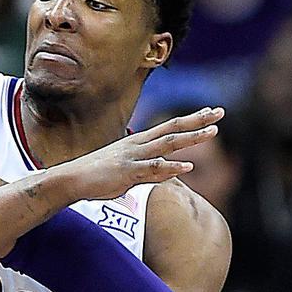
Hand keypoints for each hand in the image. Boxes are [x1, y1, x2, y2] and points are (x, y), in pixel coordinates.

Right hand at [50, 107, 223, 201]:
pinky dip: (171, 167)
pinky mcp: (127, 172)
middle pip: (173, 129)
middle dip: (198, 121)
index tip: (210, 112)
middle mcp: (138, 144)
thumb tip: (166, 173)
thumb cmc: (97, 175)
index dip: (191, 119)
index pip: (169, 126)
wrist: (71, 179)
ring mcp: (133, 157)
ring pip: (167, 145)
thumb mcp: (127, 169)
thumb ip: (149, 170)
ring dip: (191, 138)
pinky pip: (152, 169)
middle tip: (220, 113)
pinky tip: (188, 166)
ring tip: (212, 133)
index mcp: (138, 141)